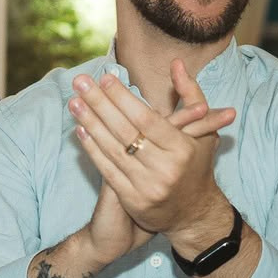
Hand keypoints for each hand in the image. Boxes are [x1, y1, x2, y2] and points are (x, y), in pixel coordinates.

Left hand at [69, 59, 237, 245]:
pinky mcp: (133, 201)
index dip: (123, 98)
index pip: (146, 119)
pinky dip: (92, 149)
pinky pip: (108, 170)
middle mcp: (165, 168)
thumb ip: (191, 94)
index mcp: (182, 148)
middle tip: (80, 82)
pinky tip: (80, 130)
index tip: (104, 78)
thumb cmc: (195, 164)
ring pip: (113, 150)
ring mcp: (148, 187)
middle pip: (126, 131)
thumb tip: (176, 64)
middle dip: (100, 104)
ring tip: (74, 102)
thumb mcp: (203, 128)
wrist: (193, 213)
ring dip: (91, 124)